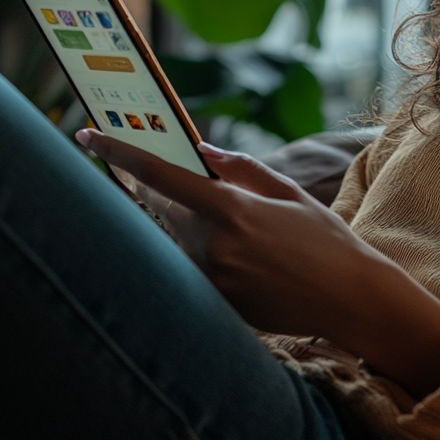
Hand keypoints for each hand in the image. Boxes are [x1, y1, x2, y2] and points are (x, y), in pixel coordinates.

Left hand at [76, 130, 439, 397]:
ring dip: (184, 221)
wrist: (351, 300)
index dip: (120, 153)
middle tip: (159, 172)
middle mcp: (214, 246)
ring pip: (175, 238)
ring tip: (228, 219)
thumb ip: (240, 170)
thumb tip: (201, 152)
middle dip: (154, 186)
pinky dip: (201, 250)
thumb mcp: (288, 193)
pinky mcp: (217, 304)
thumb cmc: (325, 240)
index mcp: (232, 210)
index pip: (160, 175)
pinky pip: (192, 268)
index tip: (88, 136)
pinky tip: (243, 252)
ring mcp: (212, 280)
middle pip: (160, 207)